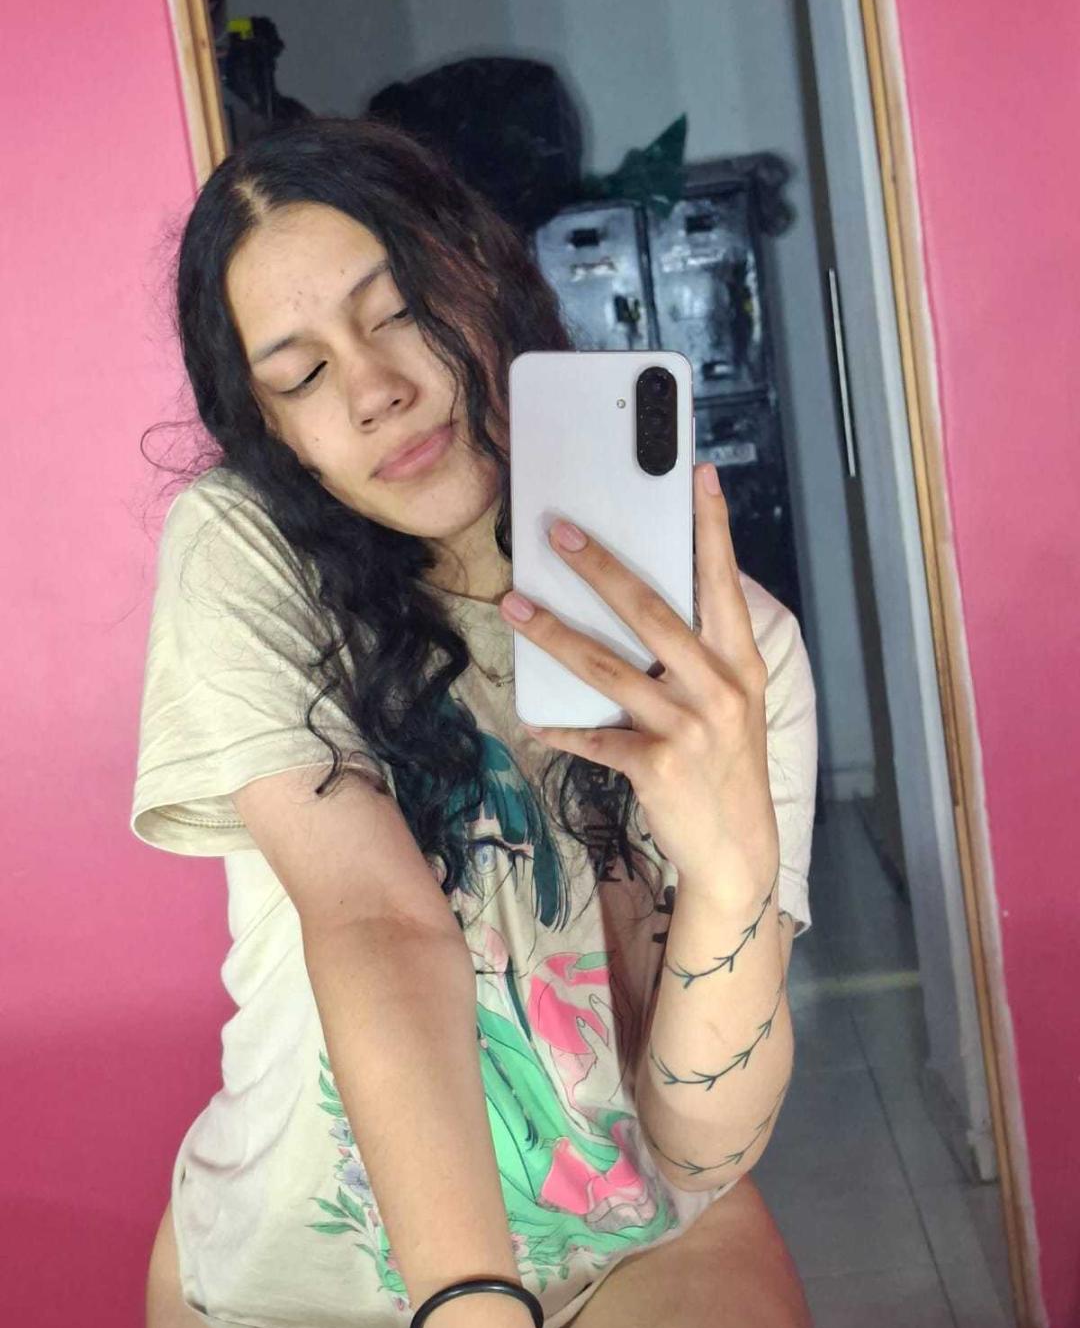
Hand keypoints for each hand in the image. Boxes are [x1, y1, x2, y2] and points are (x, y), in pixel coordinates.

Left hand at [499, 461, 778, 905]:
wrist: (738, 851)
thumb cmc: (727, 767)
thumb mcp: (732, 704)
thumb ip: (699, 657)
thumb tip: (637, 608)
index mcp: (740, 663)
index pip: (723, 582)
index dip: (712, 527)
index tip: (698, 476)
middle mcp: (719, 688)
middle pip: (651, 612)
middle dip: (601, 567)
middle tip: (560, 533)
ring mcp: (689, 727)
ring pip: (607, 667)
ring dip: (553, 633)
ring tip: (513, 604)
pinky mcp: (657, 765)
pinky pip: (595, 737)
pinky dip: (562, 727)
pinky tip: (534, 717)